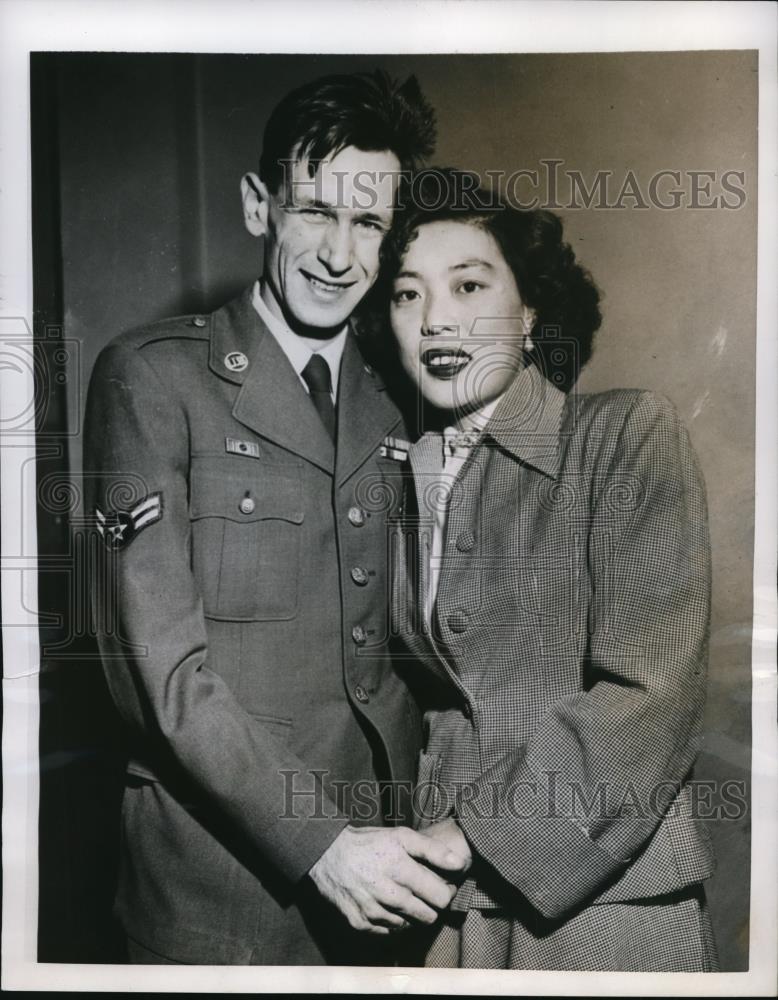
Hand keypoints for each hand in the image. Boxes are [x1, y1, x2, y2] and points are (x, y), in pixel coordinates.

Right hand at [308, 824, 470, 933]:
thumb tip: (459, 863)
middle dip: (430, 906)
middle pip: (427, 916)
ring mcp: (372, 911)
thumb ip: (433, 850)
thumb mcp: (401, 835)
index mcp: (400, 868)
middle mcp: (386, 893)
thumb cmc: (369, 843)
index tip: (441, 885)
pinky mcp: (359, 923)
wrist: (327, 854)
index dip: (445, 892)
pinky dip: (391, 921)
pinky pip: (388, 931)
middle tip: (423, 893)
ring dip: (410, 914)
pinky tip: (387, 904)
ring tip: (402, 895)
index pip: (440, 897)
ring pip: (408, 925)